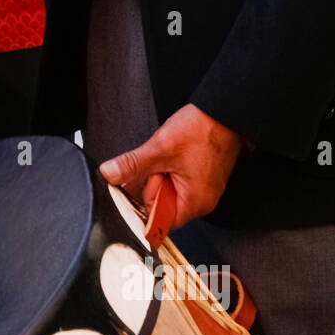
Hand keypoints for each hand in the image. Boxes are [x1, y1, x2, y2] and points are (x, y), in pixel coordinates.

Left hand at [99, 105, 242, 229]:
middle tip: (160, 164)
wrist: (223, 112)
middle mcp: (203, 202)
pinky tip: (177, 156)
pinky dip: (172, 170)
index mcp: (194, 203)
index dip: (146, 203)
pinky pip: (181, 182)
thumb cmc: (203, 130)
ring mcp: (206, 190)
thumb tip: (110, 173)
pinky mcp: (206, 178)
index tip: (144, 183)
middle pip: (164, 206)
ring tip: (170, 157)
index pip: (160, 222)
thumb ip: (132, 165)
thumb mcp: (160, 149)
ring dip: (163, 175)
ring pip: (170, 192)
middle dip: (154, 185)